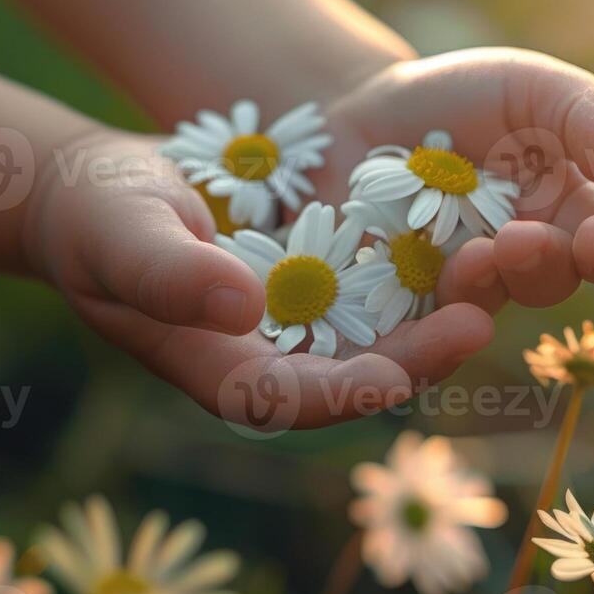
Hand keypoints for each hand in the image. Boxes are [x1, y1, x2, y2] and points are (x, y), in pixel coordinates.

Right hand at [20, 131, 491, 429]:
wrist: (109, 193)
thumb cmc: (99, 219)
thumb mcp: (124, 236)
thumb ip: (171, 276)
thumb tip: (244, 304)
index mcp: (225, 371)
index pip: (296, 400)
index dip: (350, 390)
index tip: (400, 371)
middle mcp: (277, 359)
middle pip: (360, 373)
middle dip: (422, 353)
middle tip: (480, 317)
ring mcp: (305, 324)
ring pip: (386, 330)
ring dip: (439, 308)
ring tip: (494, 271)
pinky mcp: (325, 283)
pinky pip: (384, 285)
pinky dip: (424, 266)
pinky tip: (472, 232)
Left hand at [320, 47, 593, 310]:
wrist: (361, 111)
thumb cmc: (461, 95)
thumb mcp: (529, 86)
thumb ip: (586, 113)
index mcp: (567, 211)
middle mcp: (521, 259)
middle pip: (548, 283)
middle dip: (540, 265)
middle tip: (515, 238)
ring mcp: (459, 286)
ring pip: (478, 310)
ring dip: (479, 290)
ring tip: (466, 258)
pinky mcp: (397, 304)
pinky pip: (408, 332)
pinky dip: (411, 328)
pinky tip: (398, 306)